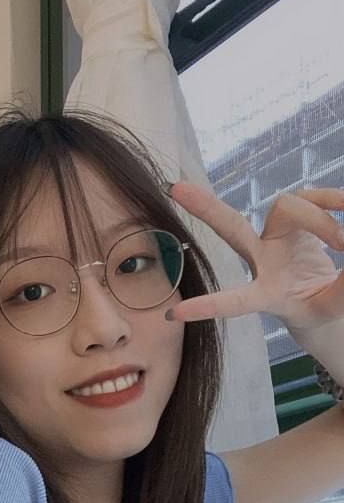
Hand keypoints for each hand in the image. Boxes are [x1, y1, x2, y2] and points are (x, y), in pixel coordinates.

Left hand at [165, 183, 343, 362]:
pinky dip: (331, 201)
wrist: (326, 298)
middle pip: (231, 229)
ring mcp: (274, 238)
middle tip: (176, 188)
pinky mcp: (291, 222)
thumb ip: (341, 291)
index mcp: (266, 294)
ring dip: (321, 219)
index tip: (174, 315)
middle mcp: (262, 262)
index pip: (235, 301)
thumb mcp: (330, 308)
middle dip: (207, 209)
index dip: (209, 307)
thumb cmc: (320, 308)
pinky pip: (309, 198)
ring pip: (286, 207)